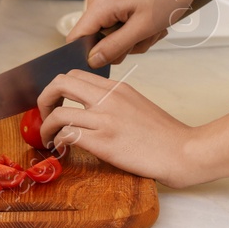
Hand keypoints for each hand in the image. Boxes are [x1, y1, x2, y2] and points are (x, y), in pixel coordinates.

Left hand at [34, 70, 200, 188]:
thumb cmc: (165, 135)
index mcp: (117, 88)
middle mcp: (109, 98)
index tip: (55, 102)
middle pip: (60, 83)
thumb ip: (114, 101)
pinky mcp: (105, 142)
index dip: (58, 88)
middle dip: (44, 99)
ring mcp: (106, 120)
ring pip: (58, 113)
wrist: (184, 152)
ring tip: (48, 139)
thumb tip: (90, 109)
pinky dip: (59, 141)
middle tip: (44, 114)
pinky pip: (68, 135)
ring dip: (46, 127)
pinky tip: (63, 149)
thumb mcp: (138, 105)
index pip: (75, 75)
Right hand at [65, 0, 204, 67]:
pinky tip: (152, 20)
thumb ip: (115, 47)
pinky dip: (137, 28)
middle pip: (97, 39)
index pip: (76, 38)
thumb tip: (92, 61)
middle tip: (146, 36)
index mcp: (100, 3)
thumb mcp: (143, 27)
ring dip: (134, 38)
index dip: (89, 55)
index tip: (112, 59)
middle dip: (123, 46)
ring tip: (153, 26)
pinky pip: (120, 24)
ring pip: (112, 33)